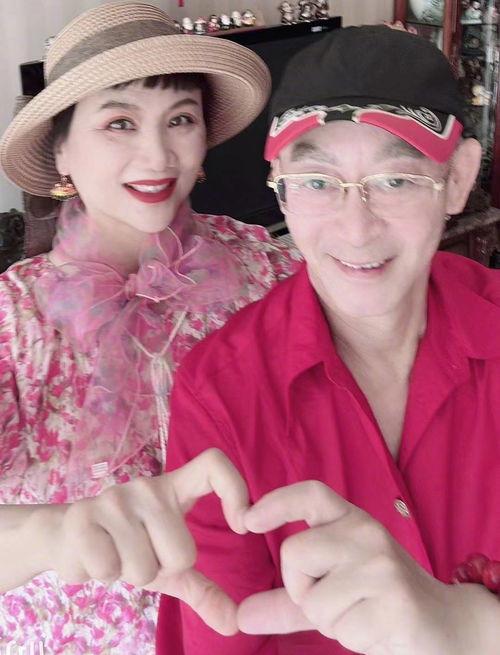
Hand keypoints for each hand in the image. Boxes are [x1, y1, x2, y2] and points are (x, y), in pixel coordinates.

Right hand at [41, 449, 247, 634]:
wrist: (66, 536)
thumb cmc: (127, 546)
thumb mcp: (168, 564)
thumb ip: (203, 589)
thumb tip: (235, 625)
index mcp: (174, 488)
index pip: (214, 465)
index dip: (236, 489)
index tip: (242, 525)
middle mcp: (148, 487)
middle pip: (183, 553)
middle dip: (162, 569)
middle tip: (141, 553)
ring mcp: (115, 499)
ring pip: (145, 567)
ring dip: (130, 574)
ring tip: (117, 553)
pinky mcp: (83, 516)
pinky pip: (110, 569)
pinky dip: (102, 575)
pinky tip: (94, 556)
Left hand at [237, 481, 488, 653]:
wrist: (442, 625)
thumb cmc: (378, 600)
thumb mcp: (332, 590)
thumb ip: (287, 601)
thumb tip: (242, 616)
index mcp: (352, 520)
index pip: (311, 495)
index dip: (277, 502)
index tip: (247, 520)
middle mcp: (366, 533)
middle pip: (294, 553)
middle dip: (300, 588)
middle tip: (333, 598)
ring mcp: (382, 565)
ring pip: (313, 600)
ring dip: (329, 620)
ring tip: (361, 612)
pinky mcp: (395, 602)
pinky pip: (341, 628)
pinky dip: (351, 637)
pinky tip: (376, 626)